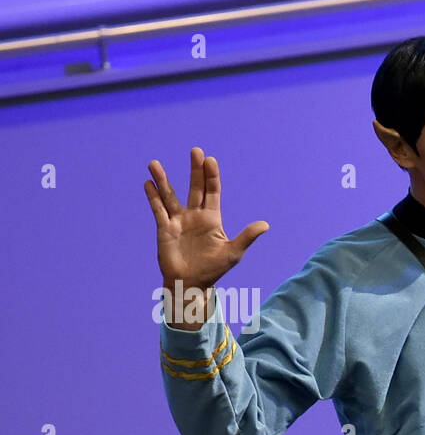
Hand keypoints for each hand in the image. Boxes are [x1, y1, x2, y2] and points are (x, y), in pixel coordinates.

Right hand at [145, 147, 267, 291]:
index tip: (210, 160)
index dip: (211, 176)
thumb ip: (247, 237)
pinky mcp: (165, 229)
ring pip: (170, 196)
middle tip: (196, 150)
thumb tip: (266, 224)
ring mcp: (179, 221)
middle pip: (195, 188)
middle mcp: (194, 216)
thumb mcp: (233, 253)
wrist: (191, 283)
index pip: (212, 192)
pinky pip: (158, 210)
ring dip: (163, 180)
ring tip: (154, 164)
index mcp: (212, 219)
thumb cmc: (213, 270)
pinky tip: (148, 183)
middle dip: (195, 170)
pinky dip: (153, 197)